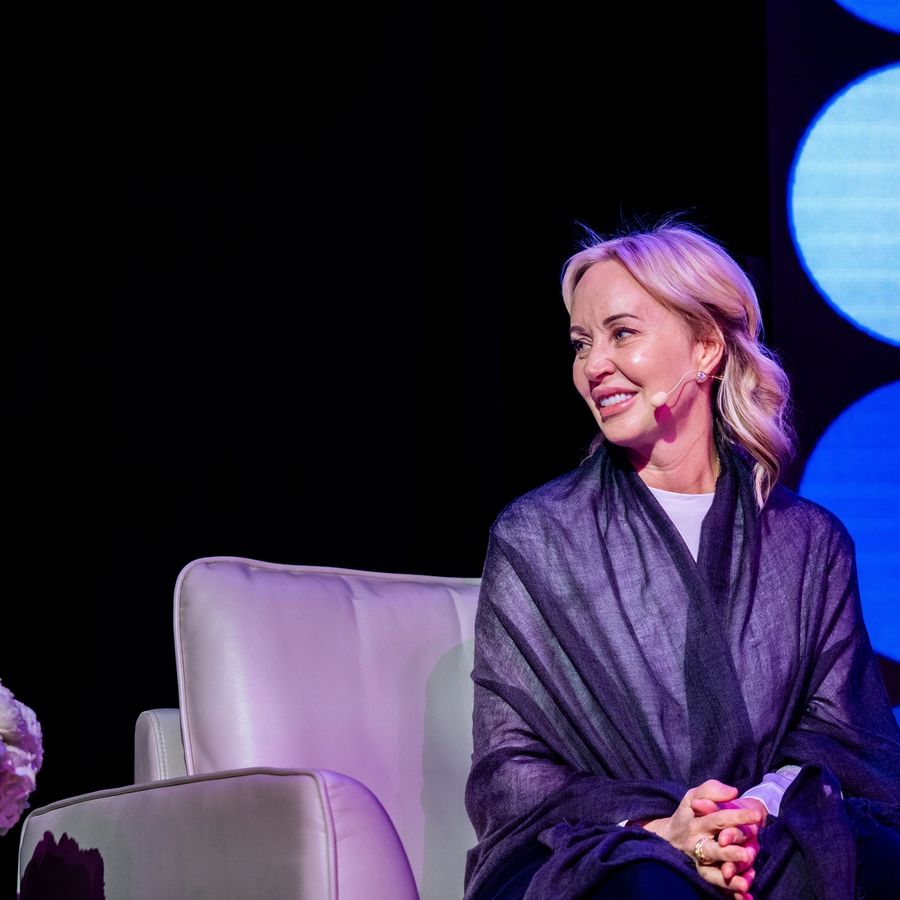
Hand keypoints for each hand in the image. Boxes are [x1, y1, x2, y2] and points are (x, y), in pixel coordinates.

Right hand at [641, 780, 761, 897]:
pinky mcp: (703, 876)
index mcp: (696, 824)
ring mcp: (699, 863)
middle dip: (730, 853)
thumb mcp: (693, 796)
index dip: (737, 817)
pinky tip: (743, 895)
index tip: (756, 816)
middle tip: (747, 854)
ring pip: (711, 874)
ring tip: (744, 883)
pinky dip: (729, 893)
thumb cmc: (689, 814)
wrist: (666, 837)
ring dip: (728, 880)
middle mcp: (696, 845)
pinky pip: (715, 886)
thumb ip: (711, 790)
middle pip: (713, 850)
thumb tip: (733, 792)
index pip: (718, 819)